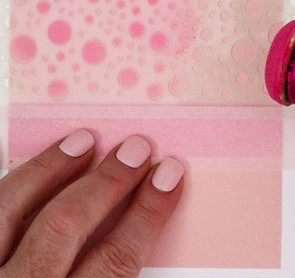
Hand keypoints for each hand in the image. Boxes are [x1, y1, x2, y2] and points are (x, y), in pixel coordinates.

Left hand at [0, 132, 183, 276]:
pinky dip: (7, 186)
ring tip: (84, 140)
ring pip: (8, 211)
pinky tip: (28, 170)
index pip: (114, 264)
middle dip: (107, 183)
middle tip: (136, 149)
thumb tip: (136, 233)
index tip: (169, 177)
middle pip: (63, 228)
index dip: (146, 214)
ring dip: (50, 170)